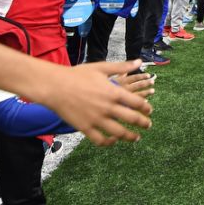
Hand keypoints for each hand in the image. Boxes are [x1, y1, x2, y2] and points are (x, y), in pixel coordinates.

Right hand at [39, 60, 153, 146]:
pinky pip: (101, 140)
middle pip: (132, 119)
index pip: (137, 103)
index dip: (146, 108)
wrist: (54, 86)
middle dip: (143, 124)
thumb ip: (122, 67)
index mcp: (113, 92)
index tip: (149, 111)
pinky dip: (109, 143)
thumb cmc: (77, 75)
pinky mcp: (85, 128)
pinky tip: (113, 140)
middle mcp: (107, 107)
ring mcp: (96, 119)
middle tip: (148, 125)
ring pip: (119, 133)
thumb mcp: (101, 68)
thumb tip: (139, 62)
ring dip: (131, 137)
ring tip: (135, 137)